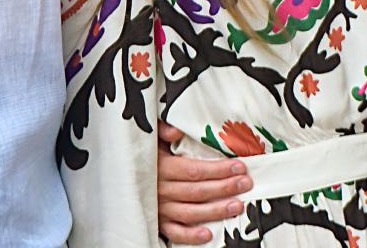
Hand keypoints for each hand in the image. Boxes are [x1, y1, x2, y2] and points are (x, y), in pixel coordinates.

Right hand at [157, 122, 250, 243]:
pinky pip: (174, 232)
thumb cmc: (145, 155)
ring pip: (190, 212)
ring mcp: (159, 208)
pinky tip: (208, 234)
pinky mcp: (158, 222)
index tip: (239, 166)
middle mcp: (161, 189)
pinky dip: (190, 235)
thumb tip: (176, 131)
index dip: (218, 170)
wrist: (121, 175)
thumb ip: (163, 131)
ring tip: (237, 206)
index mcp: (162, 168)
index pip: (195, 170)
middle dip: (224, 187)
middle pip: (197, 191)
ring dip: (215, 210)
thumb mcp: (152, 138)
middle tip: (245, 183)